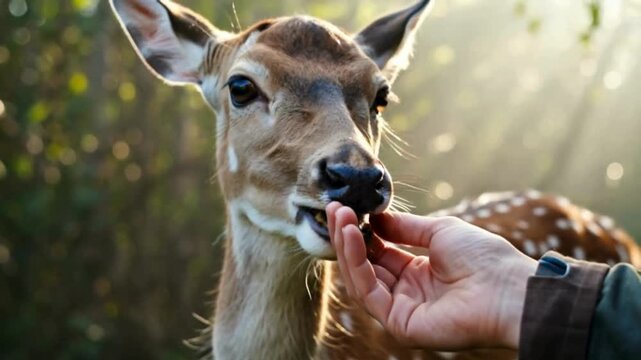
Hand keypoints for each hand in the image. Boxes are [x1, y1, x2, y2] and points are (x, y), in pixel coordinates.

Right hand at [326, 203, 536, 349]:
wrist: (507, 288)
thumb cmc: (484, 257)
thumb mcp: (440, 231)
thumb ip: (405, 227)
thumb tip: (376, 217)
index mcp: (418, 273)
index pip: (379, 252)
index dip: (362, 231)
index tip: (347, 207)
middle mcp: (406, 292)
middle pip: (365, 265)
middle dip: (348, 236)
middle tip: (335, 208)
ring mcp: (401, 309)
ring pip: (361, 278)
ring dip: (347, 246)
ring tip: (341, 217)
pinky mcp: (398, 323)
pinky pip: (368, 292)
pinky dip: (356, 263)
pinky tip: (353, 235)